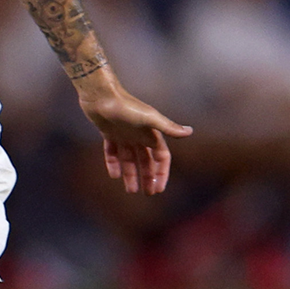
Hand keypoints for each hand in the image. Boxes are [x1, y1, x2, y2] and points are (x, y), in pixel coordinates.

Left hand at [75, 70, 190, 194]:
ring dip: (131, 174)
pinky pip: (112, 152)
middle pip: (146, 161)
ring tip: (131, 191)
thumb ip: (167, 127)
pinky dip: (113, 163)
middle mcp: (139, 135)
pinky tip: (114, 175)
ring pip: (129, 159)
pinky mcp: (108, 133)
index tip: (158, 189)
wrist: (100, 94)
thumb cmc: (126, 105)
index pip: (161, 157)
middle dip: (148, 177)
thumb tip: (190, 132)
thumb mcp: (149, 118)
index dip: (161, 173)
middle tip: (148, 193)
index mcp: (151, 134)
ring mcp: (124, 135)